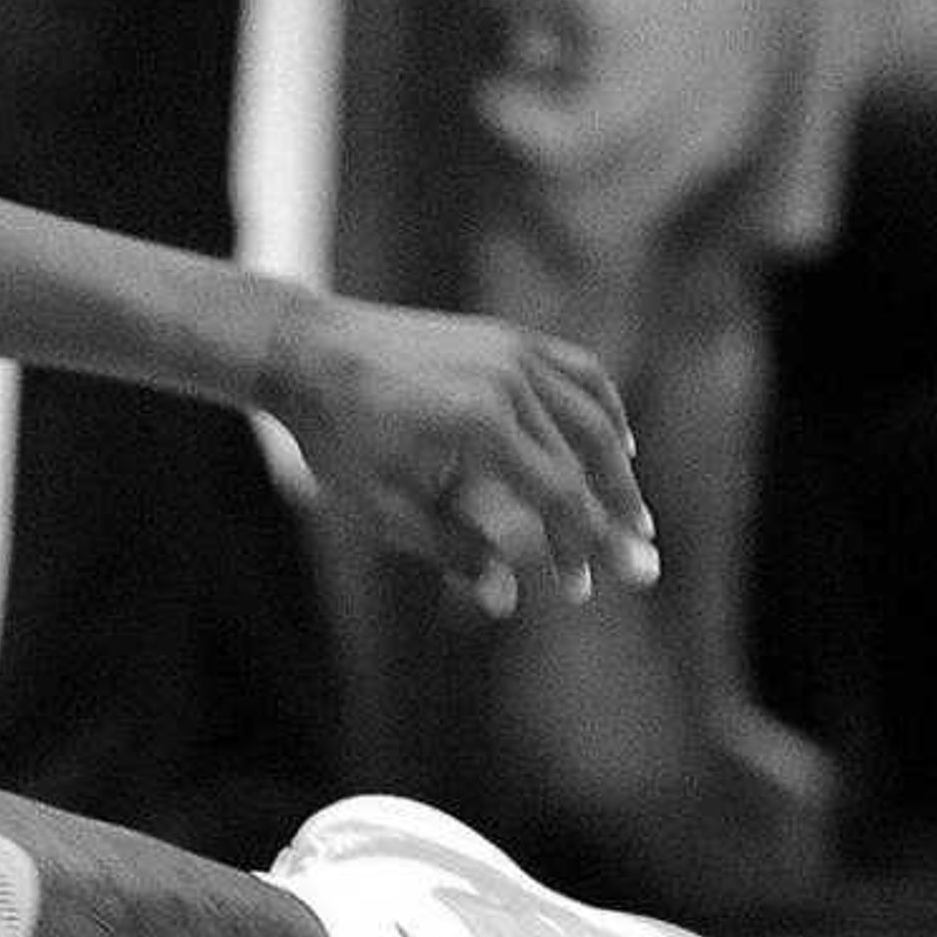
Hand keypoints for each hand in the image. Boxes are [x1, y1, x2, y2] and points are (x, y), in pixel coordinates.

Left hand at [258, 295, 656, 618]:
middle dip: (611, 516)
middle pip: (588, 458)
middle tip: (630, 561)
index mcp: (479, 424)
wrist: (306, 350)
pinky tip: (614, 443)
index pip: (560, 497)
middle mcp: (508, 379)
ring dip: (619, 466)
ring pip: (594, 412)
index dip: (585, 546)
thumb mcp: (382, 506)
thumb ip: (452, 549)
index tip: (596, 586)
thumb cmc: (337, 436)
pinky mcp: (506, 334)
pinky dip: (603, 409)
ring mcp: (512, 348)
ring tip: (629, 513)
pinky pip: (578, 371)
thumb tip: (507, 601)